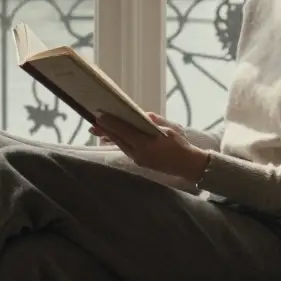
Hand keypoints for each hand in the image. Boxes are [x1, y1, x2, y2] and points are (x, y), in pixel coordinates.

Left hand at [91, 113, 209, 182]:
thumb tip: (142, 114)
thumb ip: (155, 121)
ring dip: (109, 137)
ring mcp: (139, 159)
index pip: (124, 131)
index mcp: (146, 143)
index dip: (111, 123)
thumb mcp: (170, 129)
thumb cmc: (180, 145)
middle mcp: (139, 153)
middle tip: (93, 123)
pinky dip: (118, 143)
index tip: (100, 116)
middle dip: (105, 131)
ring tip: (98, 130)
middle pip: (118, 140)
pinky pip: (125, 150)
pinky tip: (112, 138)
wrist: (188, 165)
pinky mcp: (140, 162)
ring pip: (120, 146)